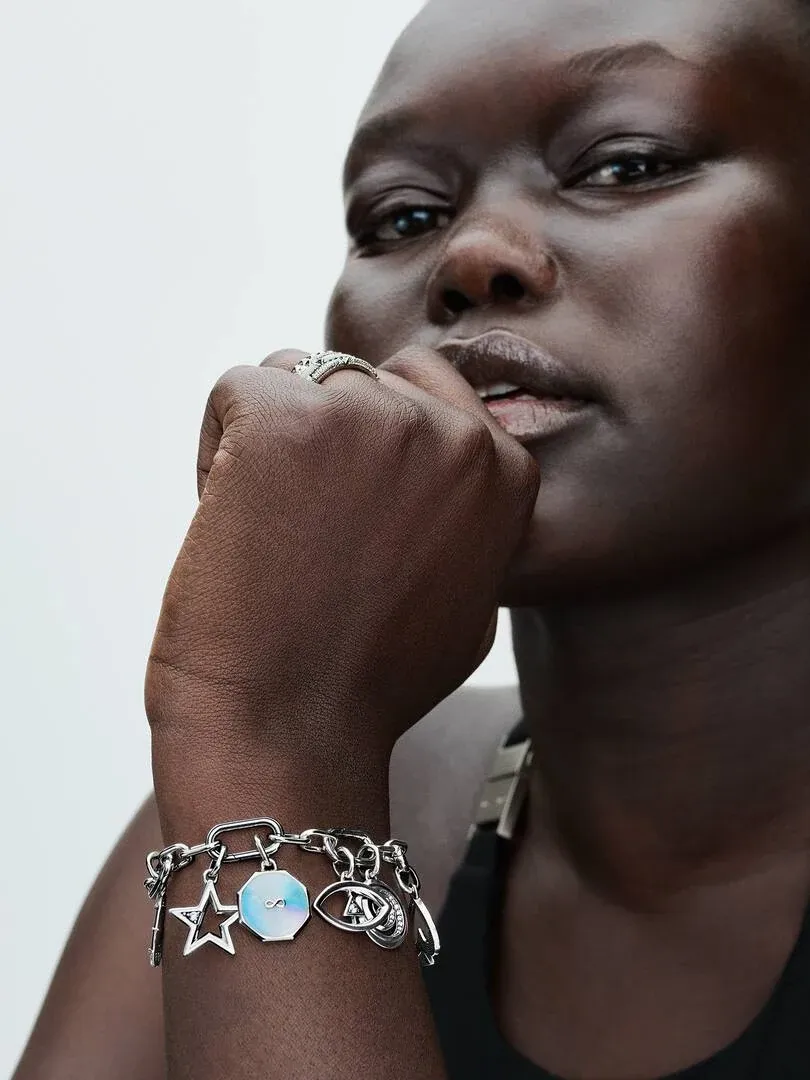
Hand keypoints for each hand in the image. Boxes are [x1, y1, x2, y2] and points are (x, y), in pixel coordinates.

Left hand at [145, 347, 538, 800]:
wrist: (292, 731)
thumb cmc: (369, 682)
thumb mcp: (468, 598)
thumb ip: (467, 518)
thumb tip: (433, 470)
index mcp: (504, 469)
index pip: (422, 384)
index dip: (369, 441)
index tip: (347, 513)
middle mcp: (450, 432)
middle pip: (353, 378)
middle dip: (320, 436)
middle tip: (304, 529)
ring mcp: (371, 419)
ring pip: (293, 376)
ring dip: (268, 440)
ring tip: (269, 530)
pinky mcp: (286, 418)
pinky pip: (236, 391)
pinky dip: (215, 450)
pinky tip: (232, 520)